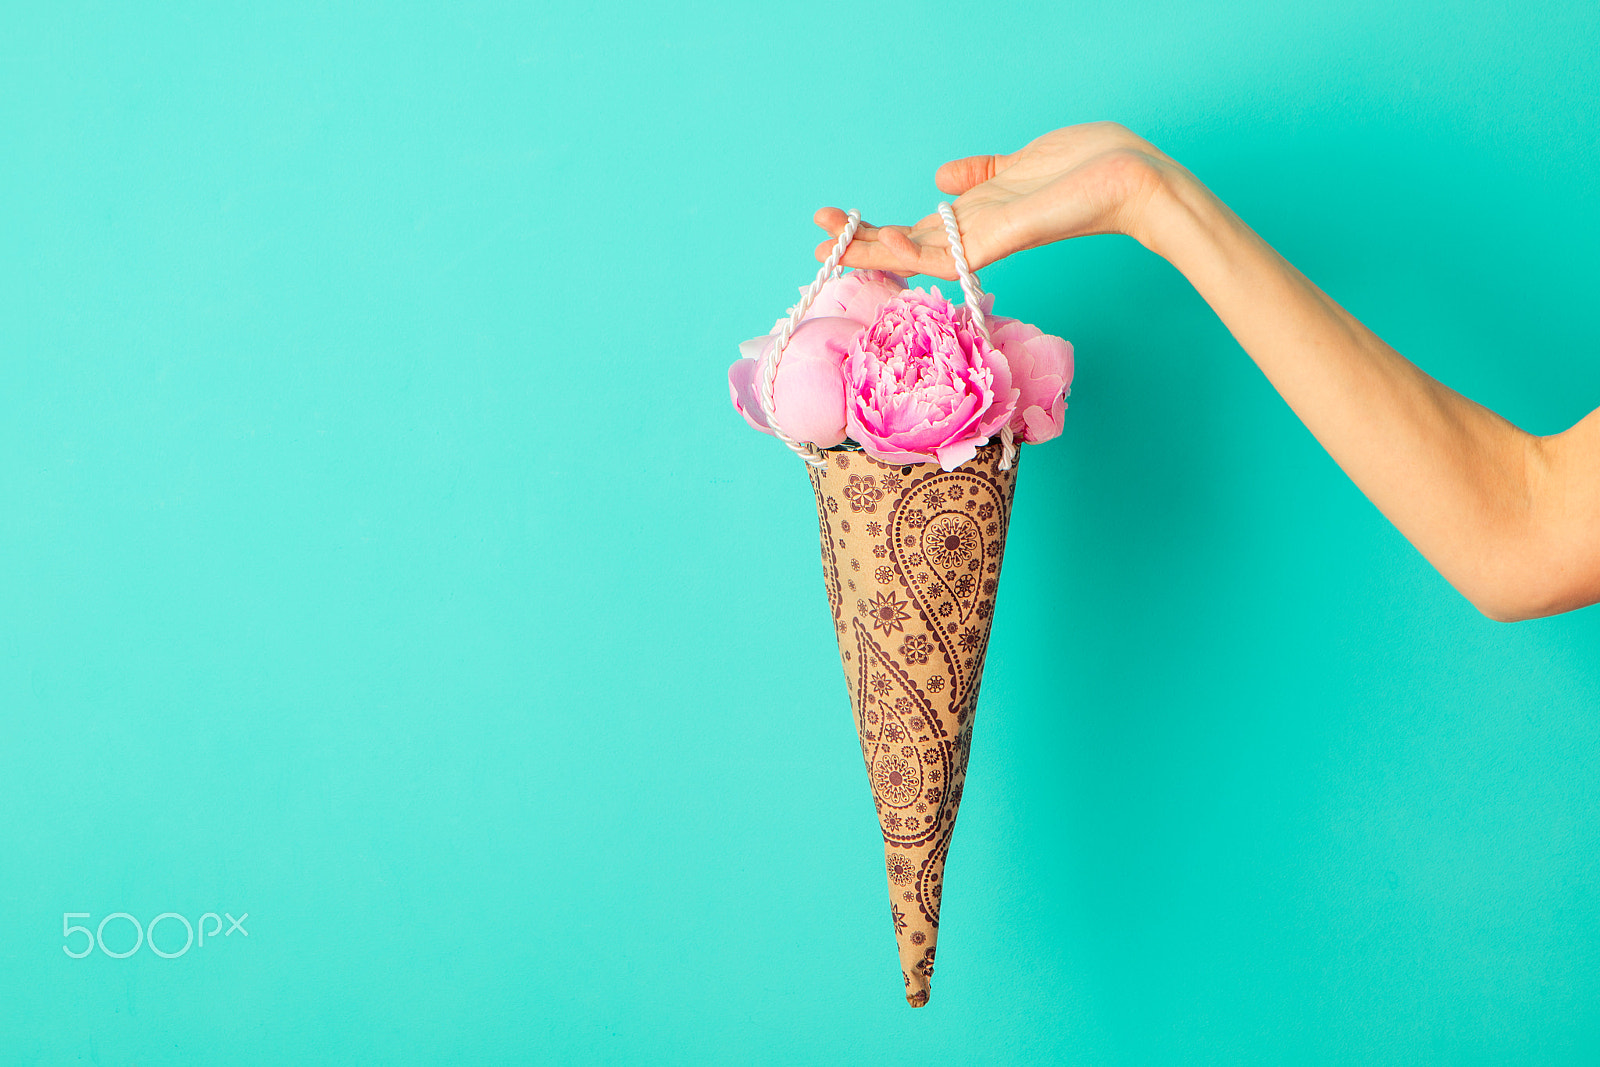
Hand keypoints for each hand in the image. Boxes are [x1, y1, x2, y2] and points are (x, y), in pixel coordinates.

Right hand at [813, 122, 1172, 279]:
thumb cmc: (1087, 169)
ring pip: (918, 253)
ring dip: (873, 250)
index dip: (876, 231)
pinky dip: (915, 246)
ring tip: (831, 246)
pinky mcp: (1002, 238)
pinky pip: (950, 250)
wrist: (1130, 179)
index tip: (838, 226)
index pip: (917, 229)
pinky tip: (886, 240)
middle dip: (861, 245)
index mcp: (979, 217)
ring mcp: (987, 240)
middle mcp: (977, 235)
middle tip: (816, 242)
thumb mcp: (1020, 164)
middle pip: (907, 245)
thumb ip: (981, 173)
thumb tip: (942, 175)